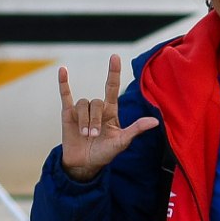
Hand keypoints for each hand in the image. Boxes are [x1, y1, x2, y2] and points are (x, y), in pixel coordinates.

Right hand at [55, 57, 157, 180]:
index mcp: (111, 112)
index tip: (114, 57)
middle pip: (97, 102)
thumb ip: (136, 129)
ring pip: (83, 104)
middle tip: (93, 135)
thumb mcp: (122, 142)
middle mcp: (97, 109)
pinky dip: (63, 83)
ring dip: (84, 119)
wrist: (85, 164)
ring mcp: (82, 111)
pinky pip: (65, 95)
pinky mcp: (68, 114)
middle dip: (94, 119)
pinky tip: (63, 70)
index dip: (113, 72)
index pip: (112, 87)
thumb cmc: (105, 153)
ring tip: (85, 134)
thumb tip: (156, 121)